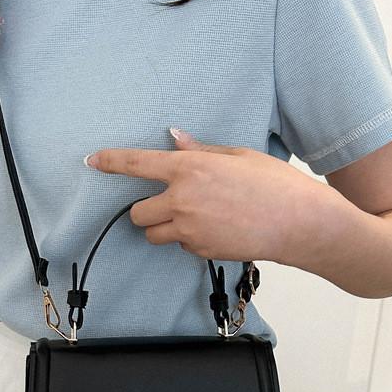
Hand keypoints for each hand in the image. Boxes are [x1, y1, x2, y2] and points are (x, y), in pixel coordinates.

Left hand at [84, 127, 330, 264]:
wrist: (298, 223)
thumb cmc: (274, 184)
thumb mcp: (237, 156)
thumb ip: (199, 151)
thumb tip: (174, 139)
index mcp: (190, 168)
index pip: (136, 164)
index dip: (110, 162)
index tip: (92, 161)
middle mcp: (182, 200)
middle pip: (137, 213)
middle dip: (145, 211)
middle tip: (167, 205)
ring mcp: (190, 229)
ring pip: (154, 235)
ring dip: (163, 228)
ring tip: (195, 219)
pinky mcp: (200, 251)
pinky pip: (181, 246)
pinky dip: (190, 240)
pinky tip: (217, 230)